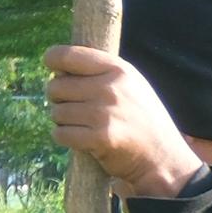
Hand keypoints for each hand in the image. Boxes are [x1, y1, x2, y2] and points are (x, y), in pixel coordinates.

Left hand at [41, 43, 203, 200]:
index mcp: (118, 69)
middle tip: (75, 107)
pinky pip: (60, 134)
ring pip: (56, 112)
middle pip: (56, 86)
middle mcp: (110, 88)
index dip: (53, 58)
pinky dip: (64, 137)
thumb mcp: (129, 85)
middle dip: (59, 98)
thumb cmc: (140, 118)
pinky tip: (81, 138)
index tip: (50, 63)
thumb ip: (98, 73)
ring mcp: (104, 114)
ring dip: (63, 121)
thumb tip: (57, 68)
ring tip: (84, 125)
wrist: (161, 156)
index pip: (69, 56)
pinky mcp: (99, 138)